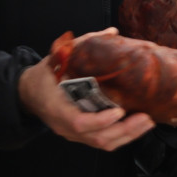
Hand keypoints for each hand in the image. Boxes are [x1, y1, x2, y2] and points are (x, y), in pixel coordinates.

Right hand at [17, 30, 154, 150]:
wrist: (29, 93)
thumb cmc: (46, 75)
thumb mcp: (58, 57)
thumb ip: (83, 44)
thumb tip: (112, 32)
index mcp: (56, 107)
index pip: (78, 122)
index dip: (100, 120)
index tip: (118, 110)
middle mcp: (65, 126)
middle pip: (96, 137)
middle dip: (124, 130)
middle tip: (145, 117)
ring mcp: (73, 134)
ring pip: (102, 143)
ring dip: (127, 135)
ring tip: (147, 122)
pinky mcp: (81, 136)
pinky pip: (102, 142)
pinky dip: (122, 137)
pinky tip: (137, 127)